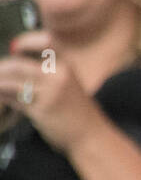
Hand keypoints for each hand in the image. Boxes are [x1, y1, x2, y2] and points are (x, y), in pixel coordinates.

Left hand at [0, 31, 106, 152]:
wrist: (92, 137)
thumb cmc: (79, 113)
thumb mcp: (69, 86)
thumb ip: (49, 74)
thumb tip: (19, 64)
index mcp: (66, 67)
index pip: (44, 42)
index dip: (25, 42)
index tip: (14, 49)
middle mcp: (58, 76)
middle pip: (17, 65)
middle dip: (1, 69)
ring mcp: (48, 93)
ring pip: (10, 83)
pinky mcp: (40, 110)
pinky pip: (12, 100)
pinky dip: (2, 98)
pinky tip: (1, 99)